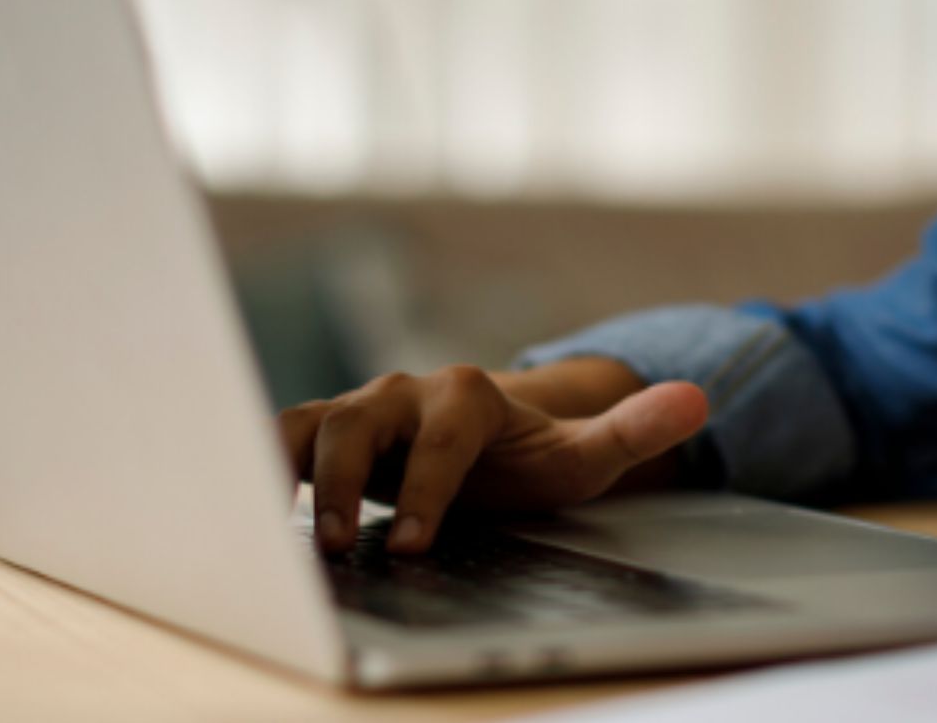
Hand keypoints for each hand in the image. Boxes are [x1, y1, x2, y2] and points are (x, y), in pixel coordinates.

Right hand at [277, 362, 707, 555]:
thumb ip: (636, 428)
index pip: (443, 435)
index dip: (429, 486)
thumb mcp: (588, 454)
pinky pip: (279, 440)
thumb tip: (699, 399)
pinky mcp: (324, 433)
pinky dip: (253, 465)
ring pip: (309, 425)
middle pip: (360, 422)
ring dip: (289, 473)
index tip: (418, 542)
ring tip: (281, 531)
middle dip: (344, 481)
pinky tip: (237, 510)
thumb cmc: (533, 456)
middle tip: (338, 544)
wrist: (491, 444)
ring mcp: (360, 410)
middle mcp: (405, 393)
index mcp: (467, 394)